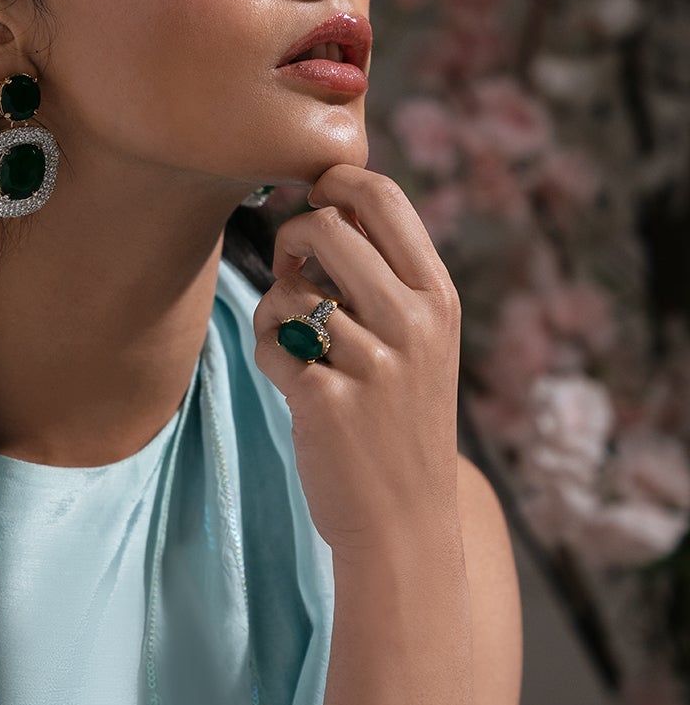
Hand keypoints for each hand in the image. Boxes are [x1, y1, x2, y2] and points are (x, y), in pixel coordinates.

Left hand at [251, 164, 462, 564]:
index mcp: (438, 299)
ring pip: (287, 293)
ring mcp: (372, 364)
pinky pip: (268, 345)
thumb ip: (387, 281)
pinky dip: (265, 354)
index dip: (336, 181)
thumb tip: (328, 208)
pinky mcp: (326, 402)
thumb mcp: (422, 345)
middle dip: (291, 238)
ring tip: (295, 344)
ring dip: (274, 311)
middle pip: (327, 229)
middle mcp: (412, 324)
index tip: (313, 199)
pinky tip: (288, 379)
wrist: (405, 523)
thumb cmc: (402, 425)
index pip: (385, 199)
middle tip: (290, 267)